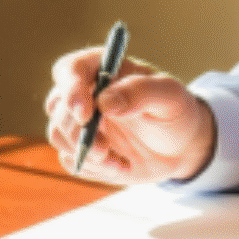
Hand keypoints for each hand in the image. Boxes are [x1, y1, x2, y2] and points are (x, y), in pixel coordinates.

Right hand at [43, 47, 215, 183]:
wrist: (181, 147)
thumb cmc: (174, 111)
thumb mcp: (169, 96)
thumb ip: (140, 91)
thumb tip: (105, 101)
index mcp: (103, 70)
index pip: (70, 70)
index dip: (71, 90)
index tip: (85, 113)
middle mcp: (85, 94)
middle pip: (58, 107)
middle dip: (77, 132)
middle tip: (103, 149)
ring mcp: (81, 123)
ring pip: (58, 135)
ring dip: (84, 152)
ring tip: (117, 162)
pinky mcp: (83, 149)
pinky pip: (70, 160)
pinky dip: (91, 168)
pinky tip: (119, 166)